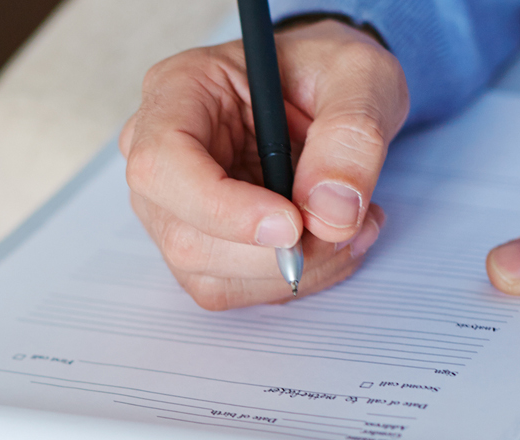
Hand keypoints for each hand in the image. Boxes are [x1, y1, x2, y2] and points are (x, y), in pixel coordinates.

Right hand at [120, 19, 405, 308]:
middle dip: (275, 251)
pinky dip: (291, 279)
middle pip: (185, 235)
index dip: (221, 207)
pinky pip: (232, 287)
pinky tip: (329, 241)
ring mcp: (172, 206)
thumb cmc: (328, 73)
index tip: (291, 223)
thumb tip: (329, 211)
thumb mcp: (360, 75)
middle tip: (345, 223)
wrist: (329, 93)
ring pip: (208, 273)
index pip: (162, 164)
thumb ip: (351, 134)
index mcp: (178, 91)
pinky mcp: (199, 243)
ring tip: (350, 226)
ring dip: (290, 269)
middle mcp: (159, 153)